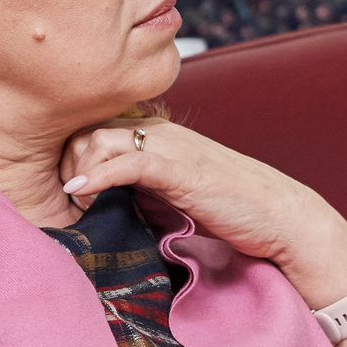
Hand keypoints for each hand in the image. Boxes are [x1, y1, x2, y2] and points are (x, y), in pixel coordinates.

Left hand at [60, 119, 346, 309]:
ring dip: (76, 169)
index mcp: (159, 136)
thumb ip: (143, 192)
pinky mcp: (179, 168)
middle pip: (88, 129)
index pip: (96, 128)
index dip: (73, 155)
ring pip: (100, 138)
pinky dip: (96, 175)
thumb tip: (104, 209)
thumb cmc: (231, 213)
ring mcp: (170, 147)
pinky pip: (126, 161)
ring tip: (73, 200)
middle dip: (66, 161)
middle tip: (66, 199)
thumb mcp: (176, 197)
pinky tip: (80, 193)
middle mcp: (161, 133)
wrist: (280, 217)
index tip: (66, 192)